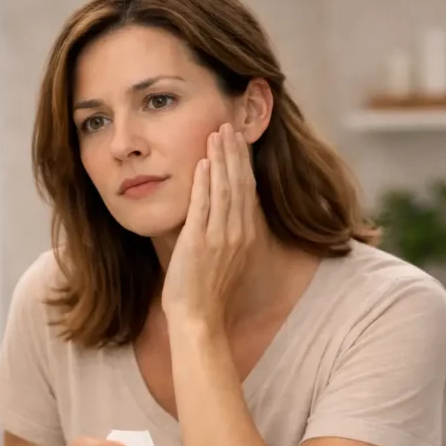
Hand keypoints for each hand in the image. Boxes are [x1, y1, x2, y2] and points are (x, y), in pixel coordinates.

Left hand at [161, 123, 259, 326]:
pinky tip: (201, 162)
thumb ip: (223, 235)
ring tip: (216, 134)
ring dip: (220, 159)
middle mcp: (238, 234)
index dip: (243, 163)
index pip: (247, 191)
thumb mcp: (224, 260)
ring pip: (224, 189)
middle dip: (234, 152)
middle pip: (239, 183)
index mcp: (245, 237)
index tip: (238, 141)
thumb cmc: (206, 294)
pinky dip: (203, 182)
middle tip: (228, 125)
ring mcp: (220, 238)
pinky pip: (203, 205)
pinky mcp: (199, 243)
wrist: (199, 319)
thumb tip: (217, 215)